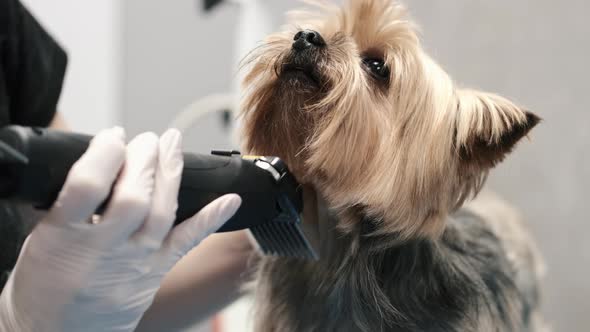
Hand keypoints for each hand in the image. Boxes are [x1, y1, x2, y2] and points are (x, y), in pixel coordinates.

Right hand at [0, 128, 241, 331]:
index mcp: (63, 239)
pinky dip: (212, 218)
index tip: (113, 136)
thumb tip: (103, 157)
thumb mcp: (41, 237)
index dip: (105, 154)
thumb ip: (70, 201)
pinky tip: (231, 199)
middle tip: (146, 139)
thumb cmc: (45, 284)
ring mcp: (135, 262)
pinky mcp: (156, 272)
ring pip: (162, 214)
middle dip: (145, 159)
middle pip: (133, 198)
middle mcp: (103, 251)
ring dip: (172, 173)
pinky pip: (188, 242)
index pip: (87, 186)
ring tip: (172, 143)